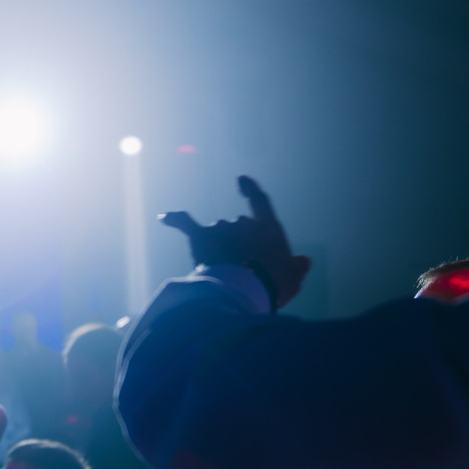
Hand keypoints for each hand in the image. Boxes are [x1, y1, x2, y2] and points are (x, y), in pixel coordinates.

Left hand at [160, 176, 313, 309]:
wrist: (245, 288)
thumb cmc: (272, 284)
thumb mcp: (293, 278)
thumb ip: (297, 267)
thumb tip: (303, 261)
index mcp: (268, 227)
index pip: (259, 202)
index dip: (250, 190)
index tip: (241, 180)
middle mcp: (243, 222)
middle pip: (236, 227)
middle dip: (236, 245)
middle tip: (240, 271)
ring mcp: (221, 227)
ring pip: (215, 232)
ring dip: (216, 247)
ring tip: (223, 272)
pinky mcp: (201, 236)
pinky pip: (185, 223)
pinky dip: (174, 220)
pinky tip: (165, 218)